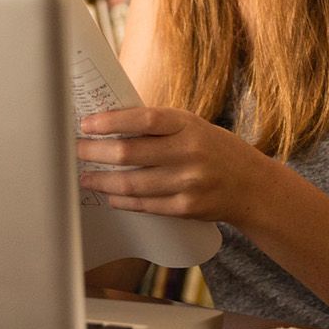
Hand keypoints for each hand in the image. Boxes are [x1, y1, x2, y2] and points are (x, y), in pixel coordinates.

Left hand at [77, 106, 265, 223]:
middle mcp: (189, 152)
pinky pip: (145, 205)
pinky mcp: (187, 208)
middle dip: (96, 152)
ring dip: (102, 181)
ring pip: (132, 184)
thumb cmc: (213, 148)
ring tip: (85, 177)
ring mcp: (188, 183)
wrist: (252, 185)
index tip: (86, 124)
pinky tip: (110, 196)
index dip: (111, 122)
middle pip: (130, 154)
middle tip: (76, 150)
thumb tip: (108, 122)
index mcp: (188, 125)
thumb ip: (157, 126)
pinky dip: (123, 200)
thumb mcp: (192, 126)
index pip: (144, 120)